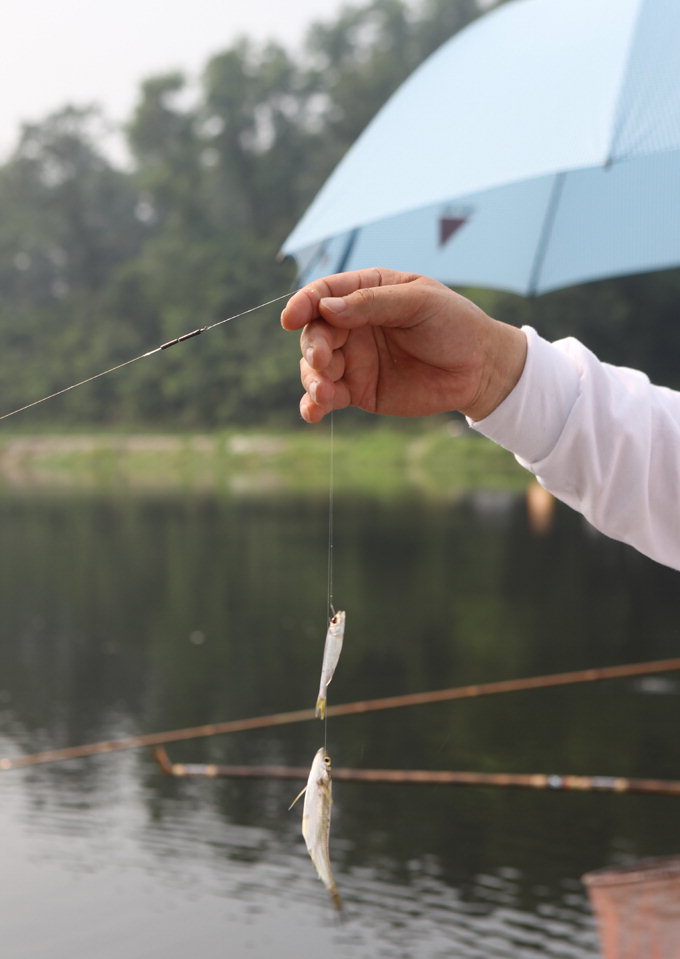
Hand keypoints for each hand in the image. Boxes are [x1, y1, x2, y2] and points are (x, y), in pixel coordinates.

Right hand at [281, 267, 526, 422]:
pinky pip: (328, 397)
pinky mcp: (358, 391)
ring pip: (316, 368)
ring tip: (324, 394)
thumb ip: (373, 304)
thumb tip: (326, 309)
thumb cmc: (455, 325)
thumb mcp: (418, 303)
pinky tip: (312, 413)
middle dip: (313, 347)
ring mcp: (354, 359)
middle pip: (315, 333)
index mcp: (365, 292)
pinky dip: (314, 406)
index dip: (303, 304)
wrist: (480, 369)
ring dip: (312, 379)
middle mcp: (353, 325)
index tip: (291, 319)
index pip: (324, 293)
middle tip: (324, 361)